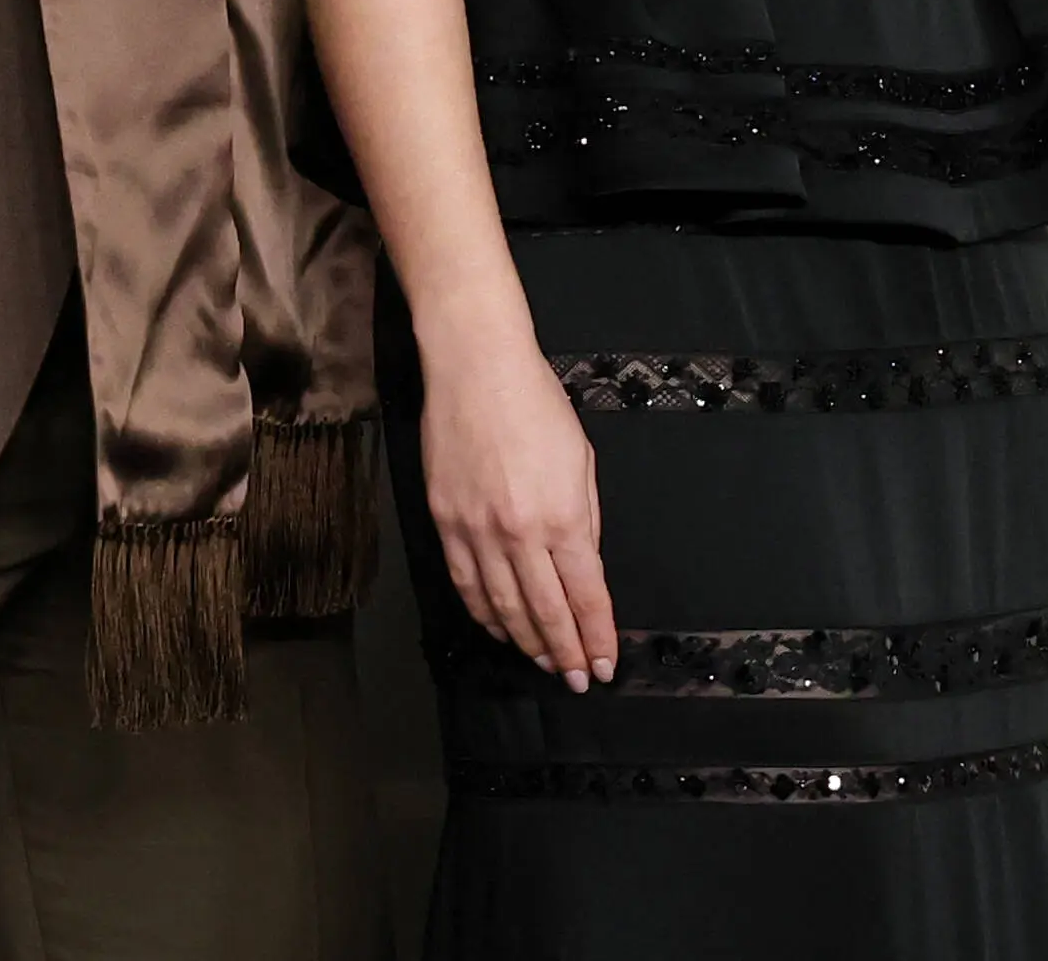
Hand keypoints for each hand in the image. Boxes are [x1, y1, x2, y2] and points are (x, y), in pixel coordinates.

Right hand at [419, 315, 614, 688]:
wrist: (475, 369)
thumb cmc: (537, 405)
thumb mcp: (582, 460)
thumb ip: (584, 520)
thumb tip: (583, 567)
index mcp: (562, 516)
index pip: (584, 594)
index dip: (596, 635)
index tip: (603, 664)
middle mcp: (517, 532)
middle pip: (544, 611)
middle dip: (564, 651)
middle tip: (575, 678)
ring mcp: (475, 530)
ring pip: (501, 606)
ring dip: (524, 641)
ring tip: (542, 661)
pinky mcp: (444, 522)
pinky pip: (464, 583)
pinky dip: (483, 613)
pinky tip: (498, 628)